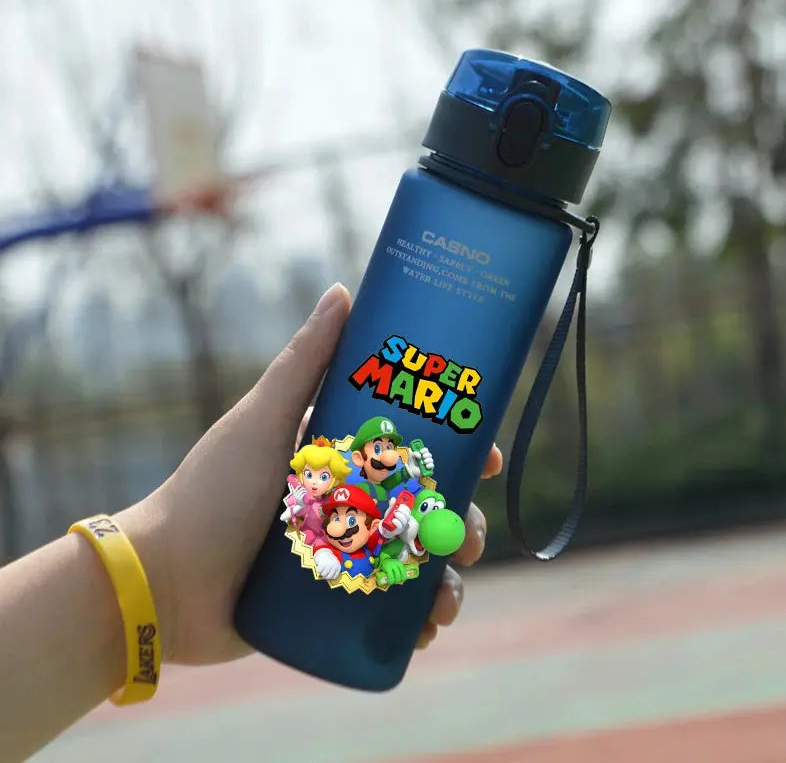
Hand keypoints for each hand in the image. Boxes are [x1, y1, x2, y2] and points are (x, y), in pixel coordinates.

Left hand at [113, 283, 501, 664]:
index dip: (458, 450)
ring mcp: (341, 551)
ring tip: (447, 597)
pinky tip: (429, 628)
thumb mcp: (263, 419)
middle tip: (467, 539)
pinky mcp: (332, 600)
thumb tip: (342, 291)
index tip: (488, 457)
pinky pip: (389, 608)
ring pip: (414, 558)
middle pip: (422, 504)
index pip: (412, 445)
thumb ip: (303, 361)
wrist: (164, 582)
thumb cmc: (211, 491)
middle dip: (457, 520)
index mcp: (336, 454)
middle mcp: (344, 500)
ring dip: (445, 577)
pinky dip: (417, 617)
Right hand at [313, 548, 341, 579]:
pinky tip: (319, 565)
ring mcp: (329, 565)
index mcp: (338, 566)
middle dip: (325, 575)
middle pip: (328, 577)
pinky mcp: (323, 564)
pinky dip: (317, 569)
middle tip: (323, 571)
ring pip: (323, 574)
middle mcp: (334, 566)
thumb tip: (331, 579)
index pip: (334, 577)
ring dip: (321, 572)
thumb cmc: (328, 560)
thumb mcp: (333, 564)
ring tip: (322, 566)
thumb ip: (333, 571)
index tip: (327, 574)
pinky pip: (319, 571)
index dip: (329, 576)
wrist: (323, 551)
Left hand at [379, 503, 410, 539]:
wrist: (384, 526)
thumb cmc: (389, 518)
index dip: (405, 507)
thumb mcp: (390, 510)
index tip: (400, 505)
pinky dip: (397, 522)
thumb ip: (392, 505)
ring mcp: (402, 526)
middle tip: (397, 509)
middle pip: (408, 516)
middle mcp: (404, 521)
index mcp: (403, 515)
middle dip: (403, 511)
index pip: (408, 511)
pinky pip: (400, 526)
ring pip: (404, 521)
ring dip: (400, 515)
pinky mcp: (398, 530)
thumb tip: (393, 498)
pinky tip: (393, 520)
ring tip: (395, 513)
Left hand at [405, 446, 433, 478]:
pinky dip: (430, 465)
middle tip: (423, 457)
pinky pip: (432, 465)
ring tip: (424, 462)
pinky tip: (426, 466)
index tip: (421, 452)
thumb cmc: (412, 462)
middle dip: (426, 455)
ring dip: (428, 460)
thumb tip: (420, 456)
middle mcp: (426, 458)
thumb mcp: (411, 456)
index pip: (426, 450)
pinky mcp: (429, 468)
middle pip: (429, 455)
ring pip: (431, 460)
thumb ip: (414, 453)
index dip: (424, 450)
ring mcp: (428, 463)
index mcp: (422, 454)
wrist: (411, 470)